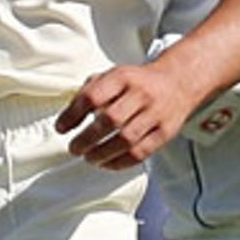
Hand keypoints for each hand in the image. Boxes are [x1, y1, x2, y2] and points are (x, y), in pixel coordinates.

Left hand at [57, 61, 199, 168]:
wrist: (178, 82)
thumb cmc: (138, 83)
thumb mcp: (114, 76)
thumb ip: (91, 91)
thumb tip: (67, 118)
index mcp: (123, 77)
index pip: (93, 95)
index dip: (73, 114)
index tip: (61, 128)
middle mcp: (141, 94)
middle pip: (110, 119)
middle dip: (86, 139)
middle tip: (74, 148)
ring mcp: (155, 113)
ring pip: (126, 139)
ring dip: (102, 153)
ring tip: (89, 157)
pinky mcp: (165, 132)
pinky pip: (141, 152)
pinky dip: (120, 162)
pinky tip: (107, 164)